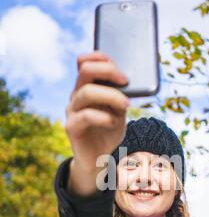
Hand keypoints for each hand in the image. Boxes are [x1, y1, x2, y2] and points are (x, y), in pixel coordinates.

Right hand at [65, 50, 129, 173]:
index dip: (101, 58)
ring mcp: (72, 110)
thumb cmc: (110, 131)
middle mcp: (76, 95)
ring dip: (111, 95)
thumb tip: (129, 82)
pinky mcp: (71, 127)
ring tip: (126, 105)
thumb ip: (121, 95)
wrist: (100, 158)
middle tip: (126, 81)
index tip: (122, 69)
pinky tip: (114, 122)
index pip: (85, 62)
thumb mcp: (119, 110)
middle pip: (85, 70)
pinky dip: (104, 117)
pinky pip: (86, 115)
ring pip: (87, 92)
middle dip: (108, 71)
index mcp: (86, 87)